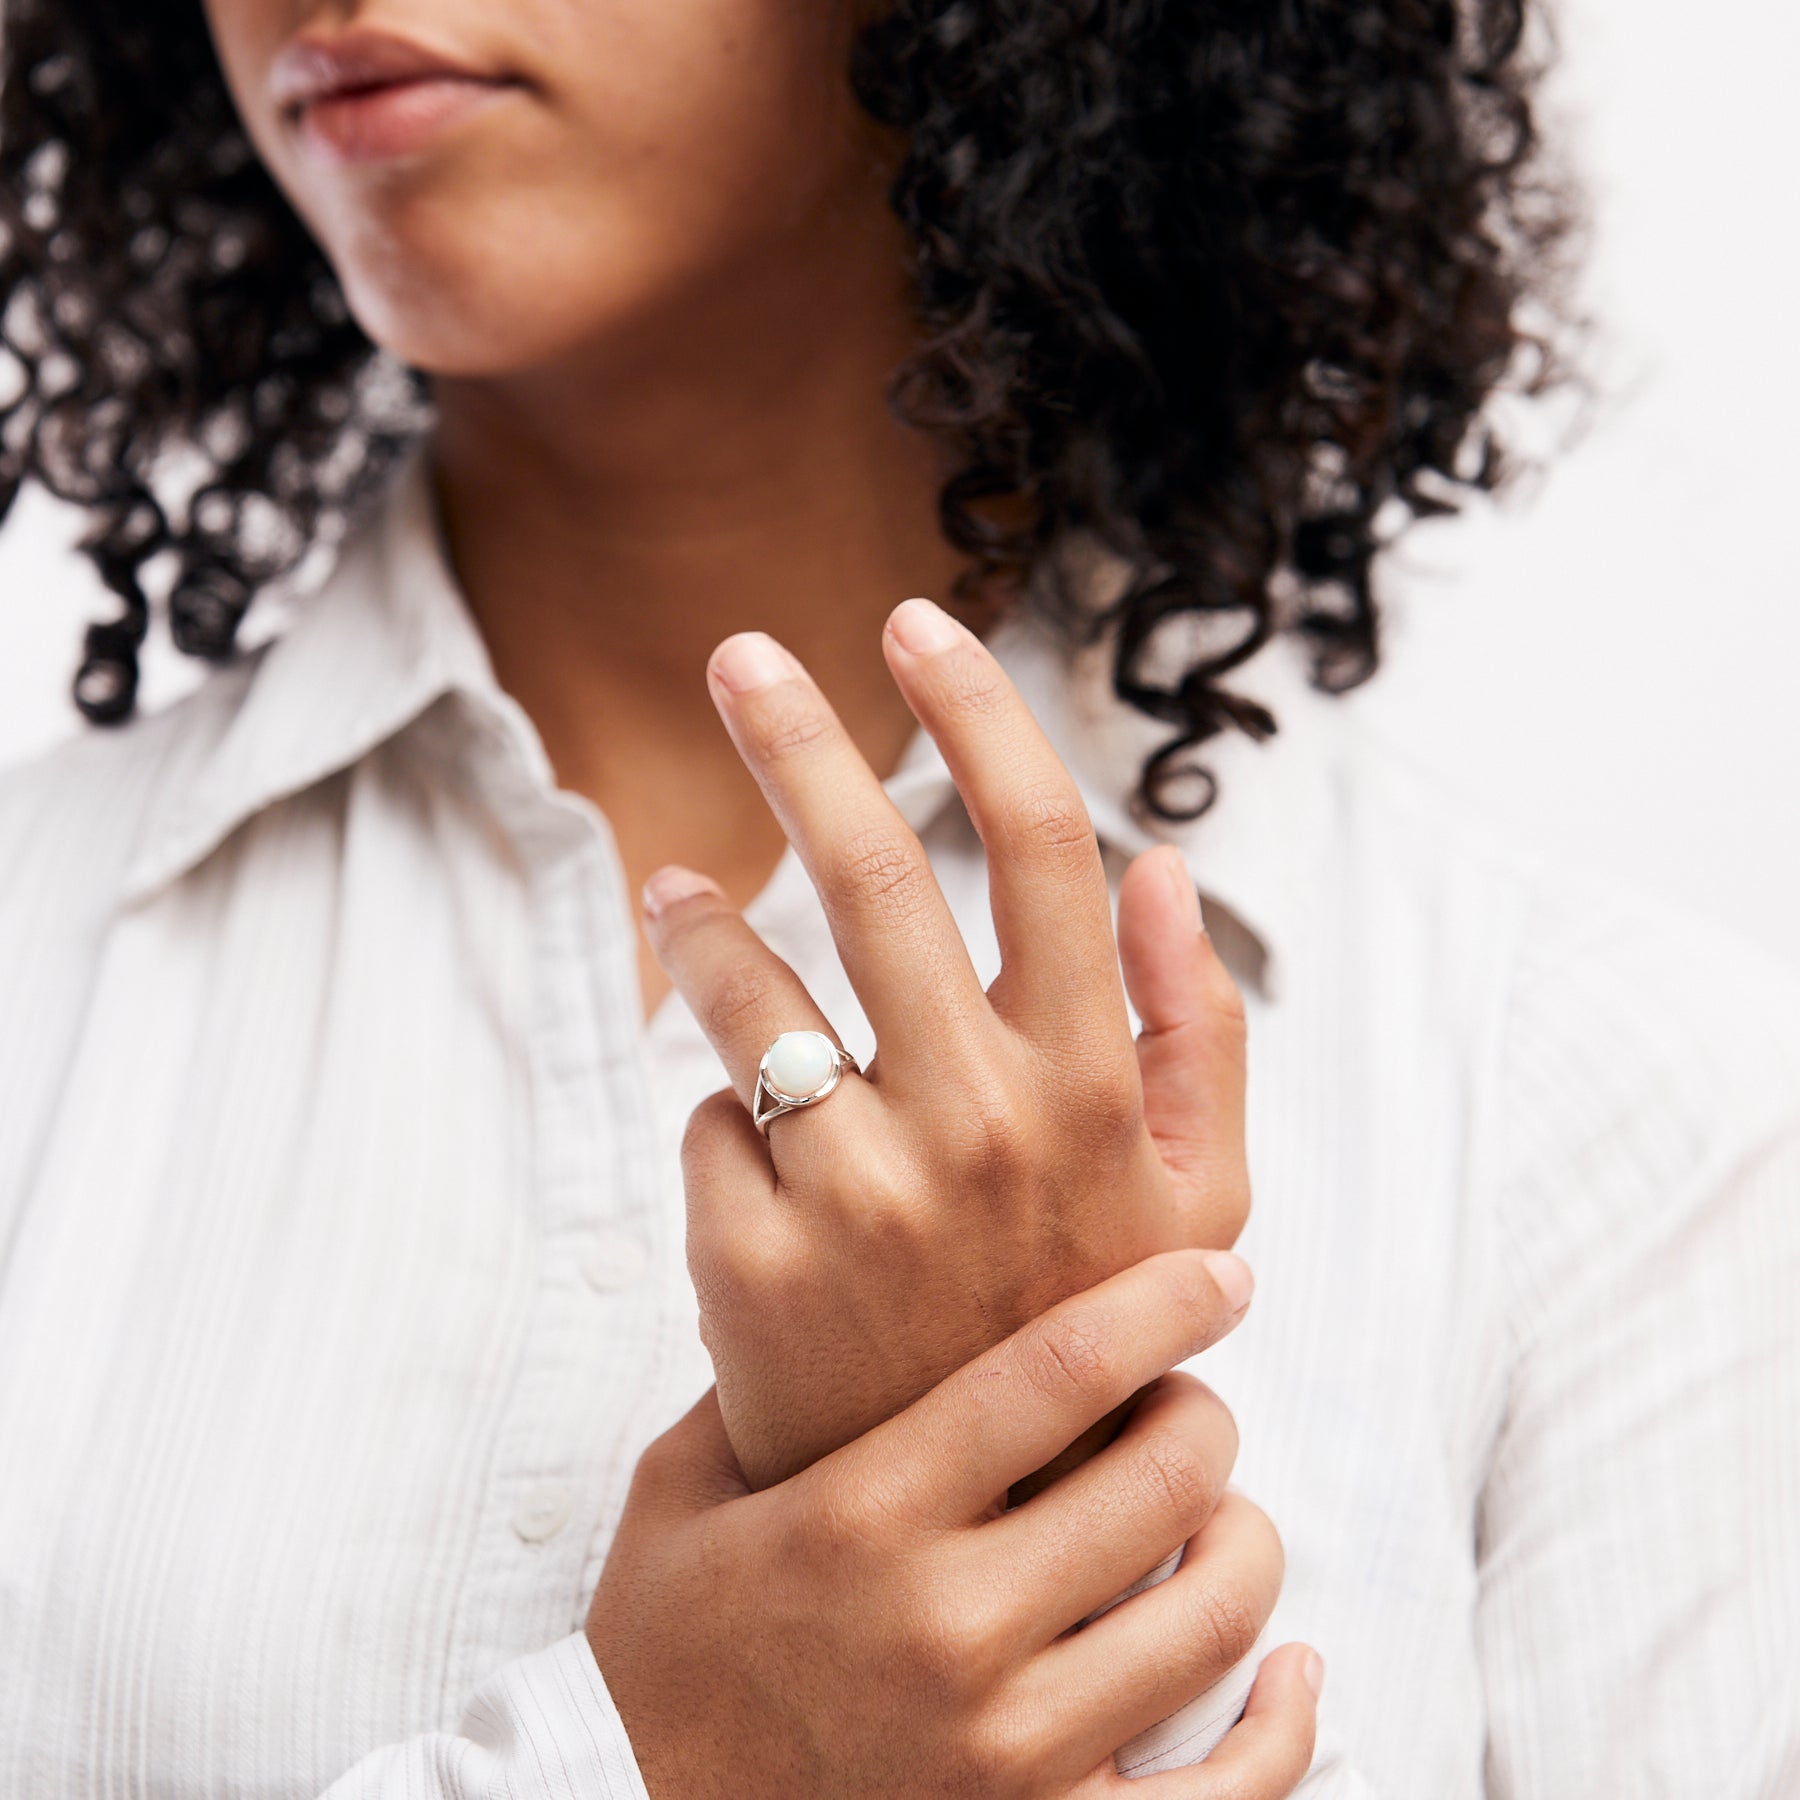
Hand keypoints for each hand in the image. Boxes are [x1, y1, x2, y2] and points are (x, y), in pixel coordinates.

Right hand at [590, 1253, 1318, 1799]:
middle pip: (1161, 1480)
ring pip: (1212, 1617)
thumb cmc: (659, 1652)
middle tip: (1189, 1401)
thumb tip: (830, 1274)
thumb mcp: (679, 1492)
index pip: (1058, 1373)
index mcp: (863, 1514)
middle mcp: (947, 1625)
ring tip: (1219, 1515)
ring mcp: (1004, 1750)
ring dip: (1244, 1542)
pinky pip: (1226, 1798)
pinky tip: (1290, 1674)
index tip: (1221, 1274)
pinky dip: (1285, 1730)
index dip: (1161, 1304)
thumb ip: (760, 1380)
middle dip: (1205, 1414)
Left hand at [646, 598, 1250, 1490]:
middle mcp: (980, 1118)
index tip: (911, 625)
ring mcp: (862, 1191)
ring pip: (749, 983)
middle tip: (738, 654)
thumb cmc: (1090, 1326)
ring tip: (675, 892)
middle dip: (794, 737)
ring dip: (699, 917)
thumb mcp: (1196, 1195)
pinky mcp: (756, 1262)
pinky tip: (738, 1133)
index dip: (975, 713)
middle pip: (876, 867)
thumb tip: (1159, 861)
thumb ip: (1195, 1026)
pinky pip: (712, 1117)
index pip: (1039, 844)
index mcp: (1091, 1081)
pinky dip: (719, 1100)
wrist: (982, 1524)